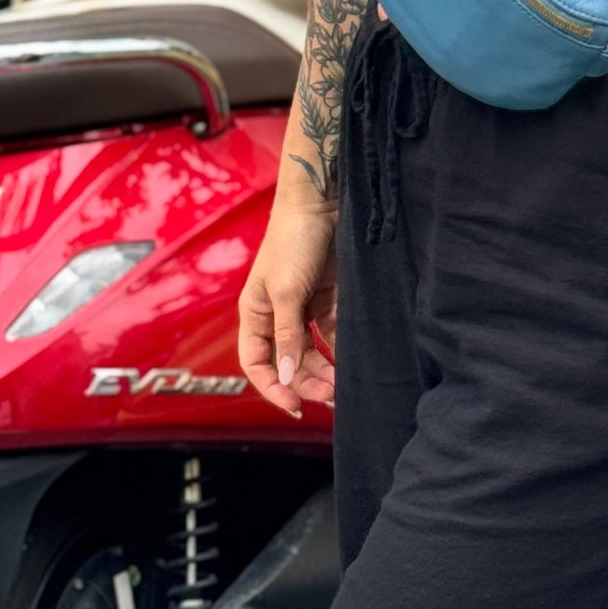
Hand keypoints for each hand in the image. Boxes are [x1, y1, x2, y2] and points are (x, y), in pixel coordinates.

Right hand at [239, 200, 338, 419]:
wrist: (322, 203)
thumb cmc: (293, 241)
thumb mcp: (286, 290)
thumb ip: (288, 335)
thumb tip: (287, 376)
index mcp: (255, 314)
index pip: (257, 363)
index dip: (272, 387)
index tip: (294, 406)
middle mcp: (277, 315)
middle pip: (288, 362)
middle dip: (306, 382)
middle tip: (331, 397)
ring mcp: (303, 308)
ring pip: (312, 352)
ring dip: (325, 371)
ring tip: (344, 387)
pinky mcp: (328, 298)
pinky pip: (332, 334)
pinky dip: (340, 350)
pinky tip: (352, 363)